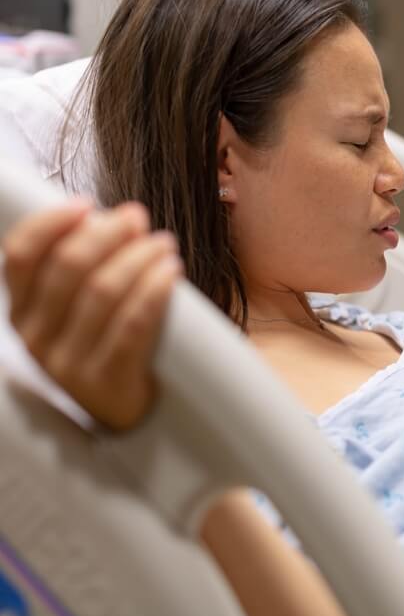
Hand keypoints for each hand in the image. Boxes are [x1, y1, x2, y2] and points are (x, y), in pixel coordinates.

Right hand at [2, 200, 181, 430]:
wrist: (127, 413)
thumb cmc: (108, 343)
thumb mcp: (78, 309)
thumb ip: (81, 268)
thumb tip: (114, 218)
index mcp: (22, 313)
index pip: (19, 256)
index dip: (51, 223)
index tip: (87, 203)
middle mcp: (36, 338)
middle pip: (68, 267)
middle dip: (107, 233)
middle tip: (139, 217)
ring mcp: (67, 363)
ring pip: (103, 292)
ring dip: (138, 257)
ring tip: (164, 243)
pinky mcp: (105, 380)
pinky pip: (132, 325)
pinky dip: (154, 290)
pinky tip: (172, 271)